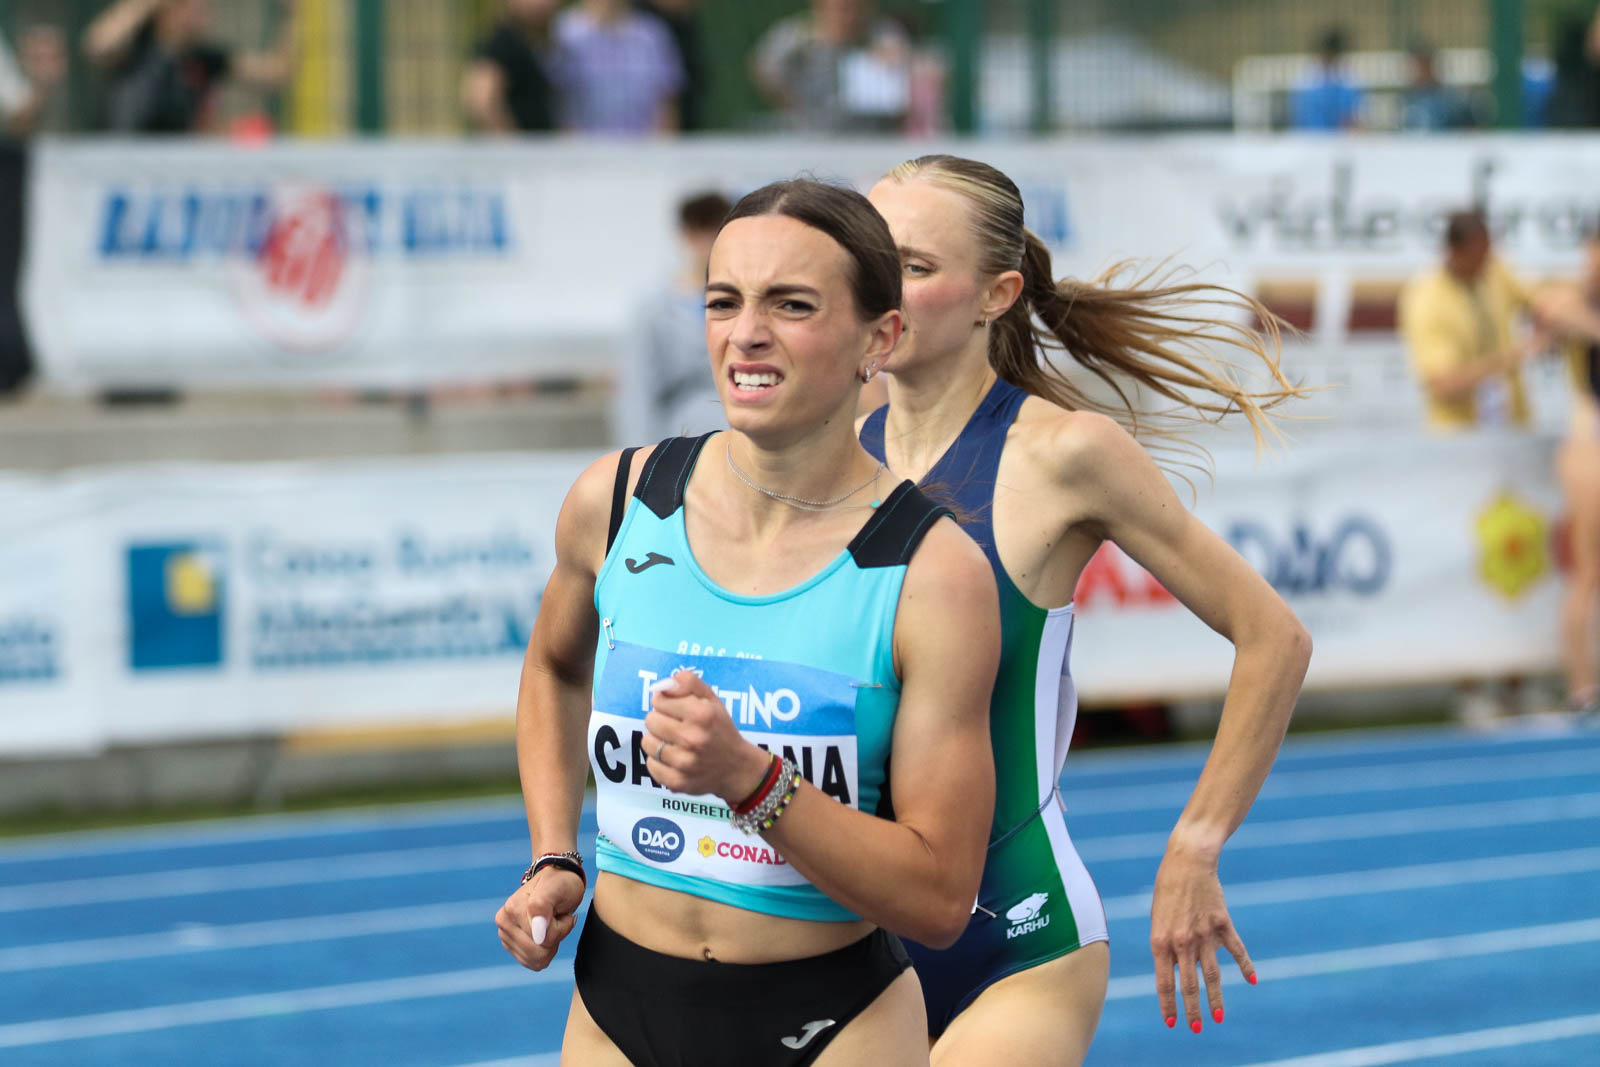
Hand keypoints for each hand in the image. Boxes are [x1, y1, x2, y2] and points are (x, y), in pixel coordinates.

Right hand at [495, 867, 583, 971]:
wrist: (555, 883)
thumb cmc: (560, 884)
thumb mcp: (558, 888)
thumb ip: (543, 906)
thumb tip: (537, 932)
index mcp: (513, 906)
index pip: (545, 938)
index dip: (562, 927)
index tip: (560, 911)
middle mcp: (504, 921)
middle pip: (538, 953)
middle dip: (555, 938)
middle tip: (557, 918)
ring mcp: (504, 934)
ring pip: (535, 960)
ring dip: (550, 945)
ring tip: (550, 924)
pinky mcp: (509, 945)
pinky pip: (531, 963)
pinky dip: (544, 951)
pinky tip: (544, 934)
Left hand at [643, 669, 769, 801]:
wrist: (737, 768)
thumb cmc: (720, 729)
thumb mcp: (712, 699)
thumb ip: (688, 682)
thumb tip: (661, 686)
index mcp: (702, 714)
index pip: (659, 700)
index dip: (666, 702)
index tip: (677, 710)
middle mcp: (693, 739)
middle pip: (650, 720)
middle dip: (660, 720)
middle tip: (676, 727)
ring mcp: (684, 763)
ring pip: (647, 742)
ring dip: (657, 740)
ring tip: (674, 743)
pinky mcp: (677, 782)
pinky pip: (651, 765)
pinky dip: (658, 761)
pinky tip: (674, 759)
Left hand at [1149, 845, 1254, 1032]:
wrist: (1187, 861)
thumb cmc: (1167, 889)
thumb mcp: (1158, 918)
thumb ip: (1165, 945)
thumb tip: (1175, 971)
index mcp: (1161, 941)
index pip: (1164, 981)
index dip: (1168, 1004)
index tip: (1171, 1023)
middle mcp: (1182, 942)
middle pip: (1189, 984)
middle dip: (1192, 1009)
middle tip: (1195, 1028)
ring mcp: (1204, 934)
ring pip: (1212, 974)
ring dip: (1215, 998)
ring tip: (1218, 1018)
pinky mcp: (1222, 923)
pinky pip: (1236, 950)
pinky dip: (1246, 966)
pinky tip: (1252, 980)